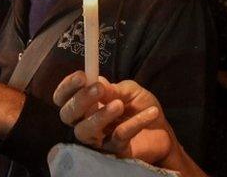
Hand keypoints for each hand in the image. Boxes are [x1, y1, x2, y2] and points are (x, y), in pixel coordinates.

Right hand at [54, 71, 201, 174]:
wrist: (163, 129)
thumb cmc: (140, 107)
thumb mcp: (130, 90)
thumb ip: (113, 88)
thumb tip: (96, 81)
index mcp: (87, 104)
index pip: (64, 97)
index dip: (68, 87)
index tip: (82, 76)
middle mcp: (86, 122)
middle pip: (67, 115)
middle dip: (80, 100)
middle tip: (99, 89)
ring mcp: (98, 139)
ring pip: (84, 131)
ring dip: (100, 116)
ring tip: (119, 105)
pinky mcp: (115, 151)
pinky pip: (119, 137)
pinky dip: (135, 123)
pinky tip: (150, 113)